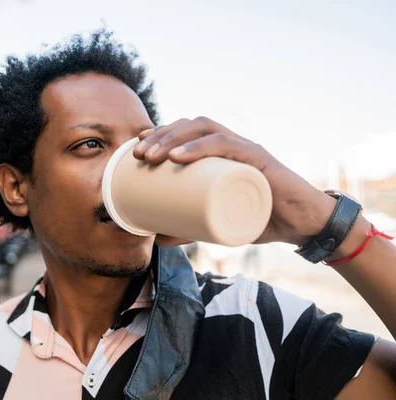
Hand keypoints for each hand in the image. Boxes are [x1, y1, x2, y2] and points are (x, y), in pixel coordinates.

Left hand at [134, 117, 335, 245]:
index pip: (185, 132)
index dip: (158, 134)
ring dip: (173, 139)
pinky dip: (200, 147)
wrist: (302, 225)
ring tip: (151, 157)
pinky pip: (227, 145)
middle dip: (159, 136)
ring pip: (204, 129)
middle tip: (137, 156)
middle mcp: (231, 144)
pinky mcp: (259, 159)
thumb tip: (157, 238)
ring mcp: (245, 149)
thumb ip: (189, 227)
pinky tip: (178, 156)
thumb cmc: (260, 217)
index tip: (135, 148)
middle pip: (189, 126)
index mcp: (220, 153)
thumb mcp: (217, 223)